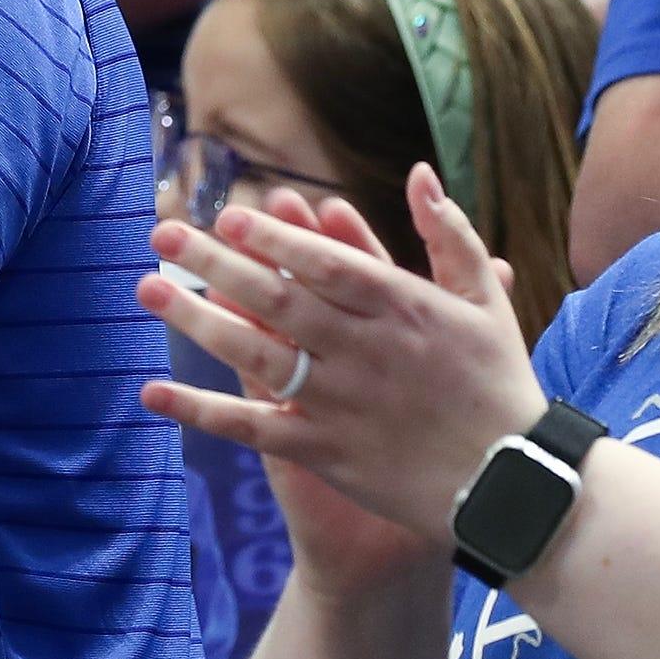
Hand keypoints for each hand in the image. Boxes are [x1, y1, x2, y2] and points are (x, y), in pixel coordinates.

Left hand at [139, 166, 552, 559]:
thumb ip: (449, 234)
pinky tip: (153, 391)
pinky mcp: (326, 452)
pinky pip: (252, 426)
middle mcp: (365, 350)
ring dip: (197, 320)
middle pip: (277, 299)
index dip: (275, 239)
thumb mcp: (486, 301)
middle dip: (216, 262)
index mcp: (403, 307)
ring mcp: (341, 403)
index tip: (231, 215)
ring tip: (147, 290)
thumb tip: (417, 172)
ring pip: (257, 354)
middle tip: (163, 235)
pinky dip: (201, 410)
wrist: (513, 486)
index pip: (325, 263)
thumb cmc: (501, 385)